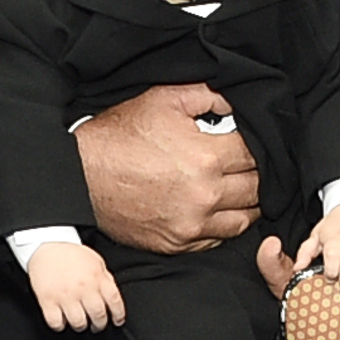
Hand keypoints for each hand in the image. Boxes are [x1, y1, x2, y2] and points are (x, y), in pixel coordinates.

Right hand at [27, 240, 126, 333]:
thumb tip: (112, 298)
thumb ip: (105, 279)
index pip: (114, 302)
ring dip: (81, 326)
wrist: (46, 246)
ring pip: (78, 323)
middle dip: (100, 324)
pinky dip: (60, 326)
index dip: (119, 315)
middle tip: (97, 324)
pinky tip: (62, 320)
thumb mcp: (95, 261)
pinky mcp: (47, 300)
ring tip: (80, 323)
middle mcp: (82, 288)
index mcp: (96, 277)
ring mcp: (64, 295)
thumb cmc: (71, 255)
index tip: (117, 320)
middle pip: (98, 316)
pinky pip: (56, 322)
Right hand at [77, 84, 262, 253]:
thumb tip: (237, 102)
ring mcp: (191, 225)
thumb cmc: (118, 137)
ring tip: (242, 188)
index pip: (256, 154)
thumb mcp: (162, 100)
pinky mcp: (177, 243)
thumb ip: (207, 96)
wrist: (79, 176)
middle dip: (259, 174)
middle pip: (257, 188)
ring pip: (245, 218)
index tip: (252, 142)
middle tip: (249, 165)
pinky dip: (225, 224)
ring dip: (249, 202)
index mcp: (206, 158)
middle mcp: (205, 196)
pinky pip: (218, 238)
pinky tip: (220, 208)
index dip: (259, 145)